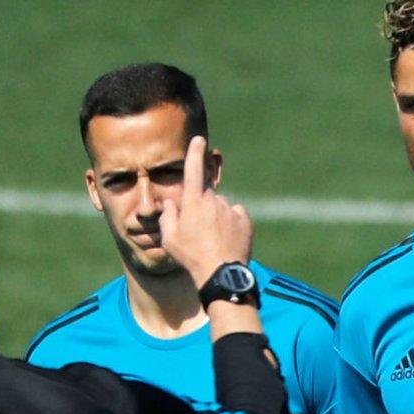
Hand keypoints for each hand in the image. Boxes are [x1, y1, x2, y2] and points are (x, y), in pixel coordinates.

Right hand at [159, 136, 252, 288]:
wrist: (220, 273)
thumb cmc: (191, 257)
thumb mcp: (170, 238)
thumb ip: (168, 216)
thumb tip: (171, 203)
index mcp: (193, 202)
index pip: (193, 170)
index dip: (194, 153)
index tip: (198, 139)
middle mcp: (214, 201)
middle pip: (207, 196)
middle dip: (202, 208)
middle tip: (198, 232)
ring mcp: (231, 209)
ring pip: (221, 207)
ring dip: (217, 218)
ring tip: (213, 241)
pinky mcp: (244, 220)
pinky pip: (236, 216)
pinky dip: (231, 224)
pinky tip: (226, 240)